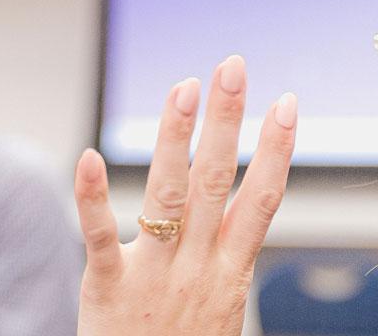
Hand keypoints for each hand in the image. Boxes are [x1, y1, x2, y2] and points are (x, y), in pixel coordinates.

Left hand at [73, 55, 297, 334]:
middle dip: (228, 120)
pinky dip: (93, 197)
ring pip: (169, 197)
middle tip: (232, 67)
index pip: (263, 200)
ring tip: (184, 88)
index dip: (278, 149)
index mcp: (229, 272)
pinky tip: (88, 157)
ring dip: (176, 137)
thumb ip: (226, 260)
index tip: (289, 103)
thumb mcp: (222, 310)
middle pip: (218, 182)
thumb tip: (242, 220)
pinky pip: (101, 237)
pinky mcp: (108, 290)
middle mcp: (198, 268)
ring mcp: (155, 277)